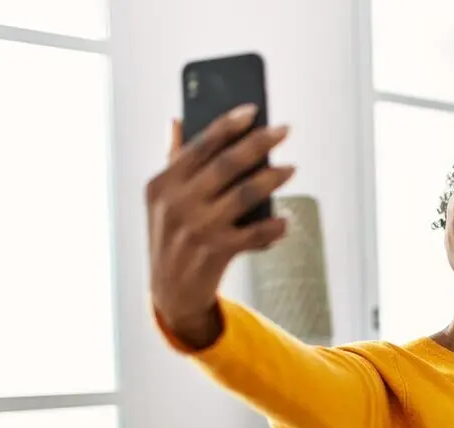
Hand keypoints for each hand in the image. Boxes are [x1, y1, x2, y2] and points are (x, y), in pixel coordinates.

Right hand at [146, 106, 295, 347]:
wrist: (170, 293)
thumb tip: (178, 119)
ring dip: (272, 179)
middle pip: (226, 164)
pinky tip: (286, 221)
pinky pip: (255, 233)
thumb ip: (173, 161)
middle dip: (259, 143)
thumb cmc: (173, 237)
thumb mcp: (162, 201)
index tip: (254, 109)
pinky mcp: (216, 252)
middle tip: (284, 130)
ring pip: (245, 194)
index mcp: (162, 184)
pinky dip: (274, 227)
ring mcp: (197, 228)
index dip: (228, 124)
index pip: (200, 145)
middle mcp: (177, 203)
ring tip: (291, 168)